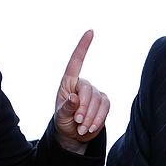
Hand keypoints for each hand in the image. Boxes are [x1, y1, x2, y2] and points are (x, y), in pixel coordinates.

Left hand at [54, 30, 109, 151]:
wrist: (74, 134)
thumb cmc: (63, 121)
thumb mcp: (60, 116)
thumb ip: (66, 108)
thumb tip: (73, 98)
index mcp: (68, 83)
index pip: (76, 62)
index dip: (83, 47)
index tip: (90, 31)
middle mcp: (82, 85)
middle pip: (88, 90)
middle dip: (83, 108)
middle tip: (77, 122)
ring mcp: (95, 93)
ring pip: (97, 101)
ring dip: (89, 117)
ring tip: (81, 129)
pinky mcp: (103, 103)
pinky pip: (105, 108)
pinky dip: (98, 119)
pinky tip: (90, 128)